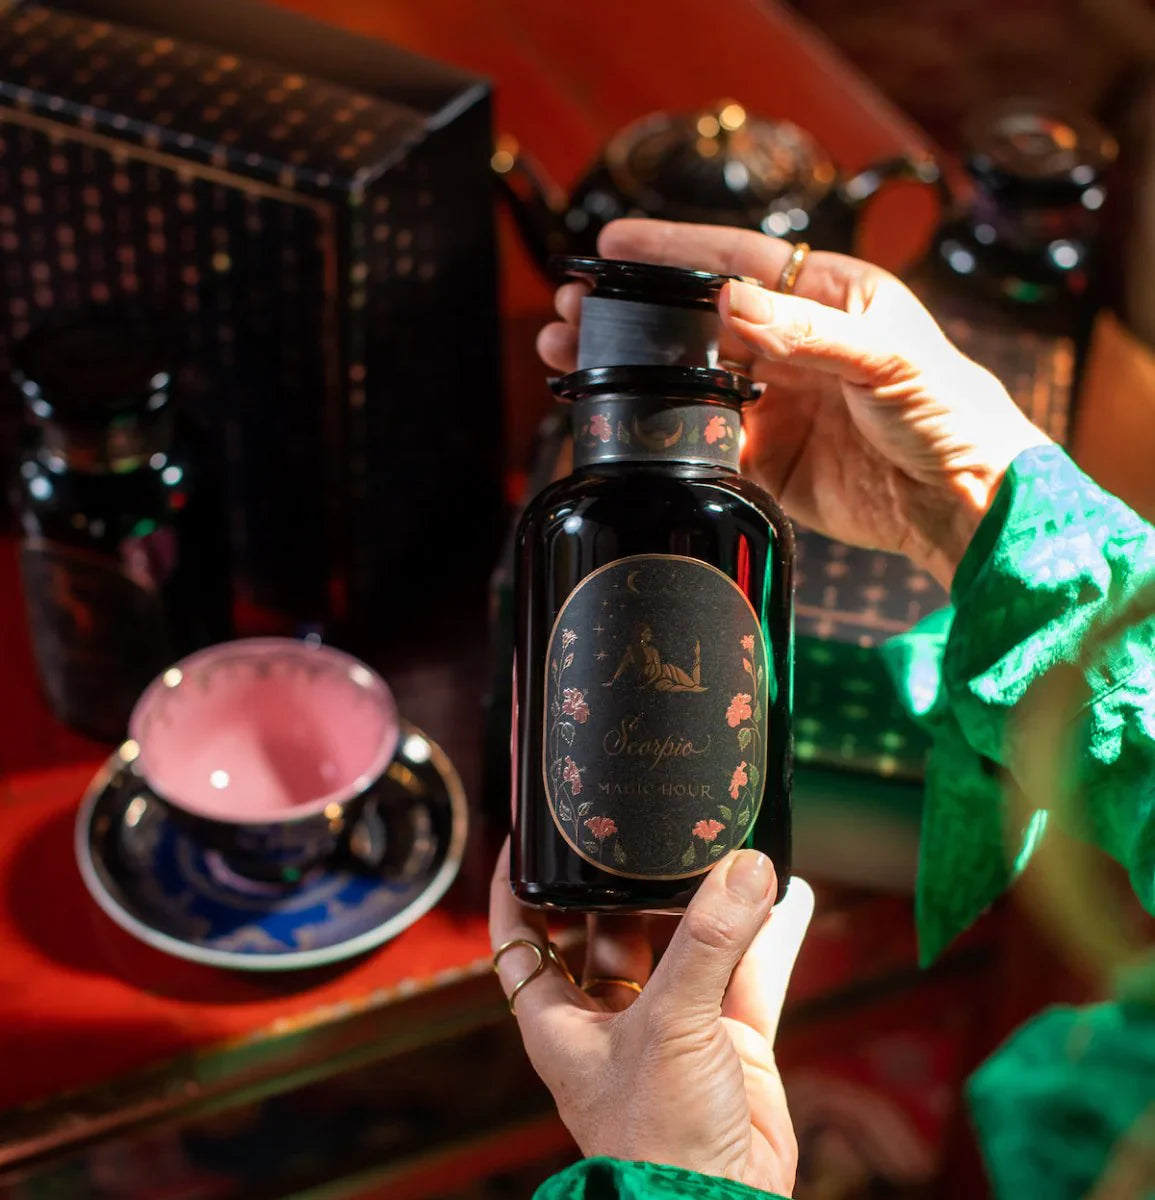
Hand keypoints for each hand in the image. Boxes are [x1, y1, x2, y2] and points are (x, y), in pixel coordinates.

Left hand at [490, 842, 814, 1194]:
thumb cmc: (656, 1141)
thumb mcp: (670, 1025)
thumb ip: (710, 942)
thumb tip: (747, 868)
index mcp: (561, 1020)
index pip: (522, 937)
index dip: (523, 886)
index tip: (531, 835)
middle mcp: (613, 1019)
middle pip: (612, 929)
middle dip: (632, 884)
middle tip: (649, 831)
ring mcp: (674, 1030)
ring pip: (687, 947)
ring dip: (709, 904)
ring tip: (727, 849)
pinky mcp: (729, 1044)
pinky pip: (749, 976)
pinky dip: (768, 938)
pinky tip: (787, 896)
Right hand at [538, 219, 1051, 588]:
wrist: (962, 501)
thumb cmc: (948, 410)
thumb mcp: (885, 357)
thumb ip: (808, 331)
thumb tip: (729, 301)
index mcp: (827, 299)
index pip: (737, 261)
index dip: (674, 250)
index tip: (617, 244)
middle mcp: (793, 344)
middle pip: (697, 319)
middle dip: (635, 311)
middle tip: (574, 308)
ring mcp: (775, 401)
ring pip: (688, 376)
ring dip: (634, 368)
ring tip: (573, 355)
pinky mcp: (767, 457)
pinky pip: (703, 438)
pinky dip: (663, 430)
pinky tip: (624, 420)